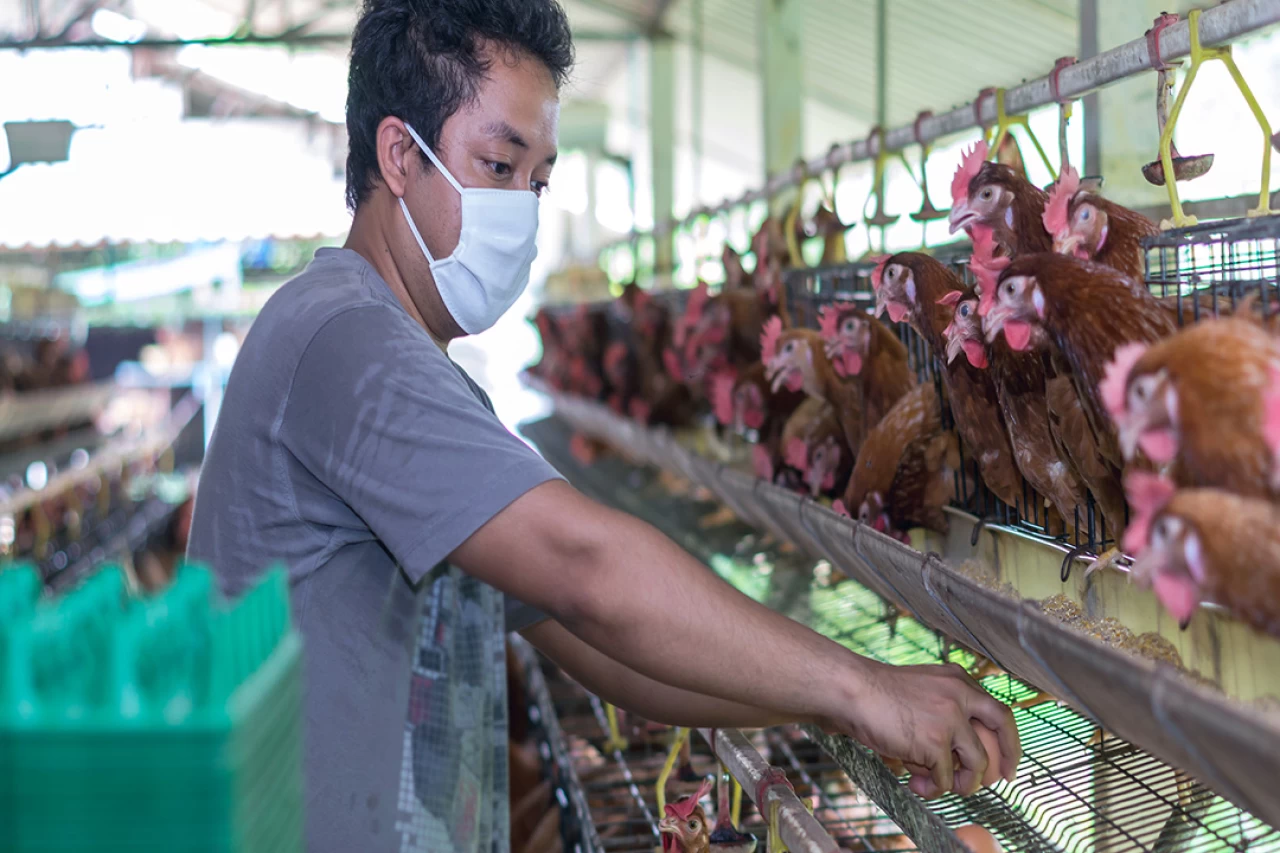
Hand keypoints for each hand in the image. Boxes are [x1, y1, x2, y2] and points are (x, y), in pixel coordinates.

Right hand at [819, 660, 1020, 798]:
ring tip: (938, 787)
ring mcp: (949, 720)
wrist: (853, 691)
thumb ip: (943, 710)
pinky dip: (932, 787)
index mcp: (957, 680)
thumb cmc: (875, 692)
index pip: (997, 709)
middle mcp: (960, 696)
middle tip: (1001, 780)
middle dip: (1007, 758)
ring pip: (976, 764)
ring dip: (962, 783)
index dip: (1007, 737)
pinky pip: (944, 778)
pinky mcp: (935, 743)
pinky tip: (913, 783)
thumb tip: (954, 754)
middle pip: (1002, 728)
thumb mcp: (921, 689)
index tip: (1006, 756)